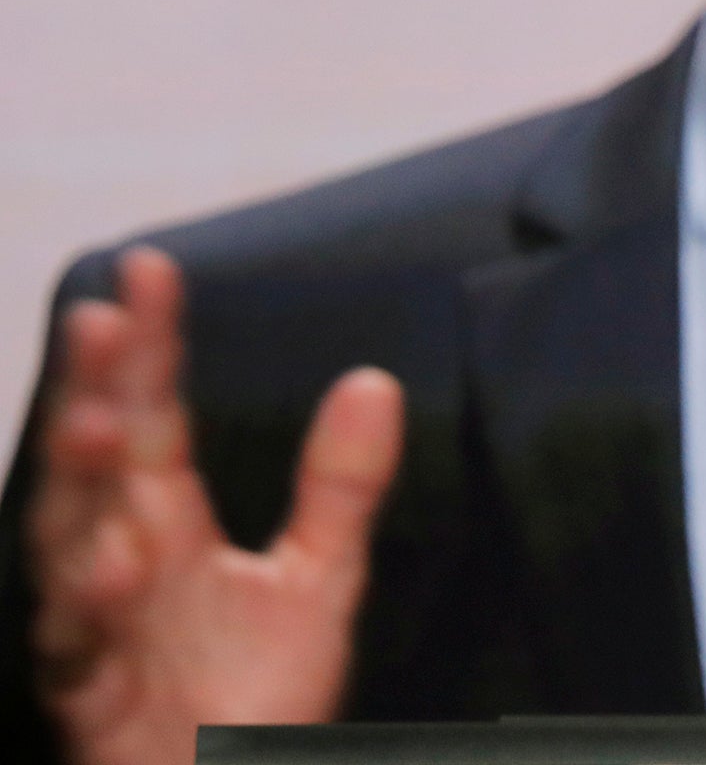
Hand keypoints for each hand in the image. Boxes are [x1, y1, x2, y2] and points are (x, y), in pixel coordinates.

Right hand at [29, 248, 405, 764]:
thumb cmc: (252, 702)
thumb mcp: (313, 583)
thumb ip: (337, 488)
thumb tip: (373, 382)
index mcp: (165, 525)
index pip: (153, 418)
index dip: (145, 347)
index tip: (149, 272)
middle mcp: (119, 563)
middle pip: (92, 466)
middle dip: (91, 395)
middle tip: (102, 323)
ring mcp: (95, 630)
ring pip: (62, 543)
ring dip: (76, 488)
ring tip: (100, 426)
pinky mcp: (88, 695)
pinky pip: (75, 646)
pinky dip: (87, 609)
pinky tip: (113, 565)